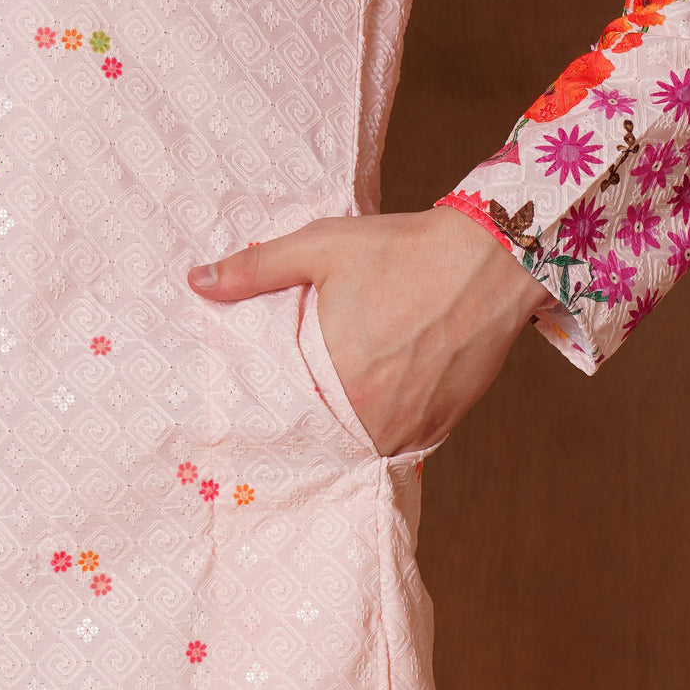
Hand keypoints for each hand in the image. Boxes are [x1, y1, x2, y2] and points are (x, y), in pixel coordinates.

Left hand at [186, 206, 547, 455]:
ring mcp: (413, 426)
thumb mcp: (323, 245)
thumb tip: (197, 282)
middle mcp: (374, 415)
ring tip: (336, 403)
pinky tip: (379, 398)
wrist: (492, 257)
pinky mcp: (443, 425)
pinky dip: (384, 427)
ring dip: (346, 429)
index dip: (271, 410)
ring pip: (360, 444)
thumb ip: (256, 268)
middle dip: (308, 421)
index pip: (284, 415)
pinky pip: (399, 443)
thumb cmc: (403, 249)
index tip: (258, 407)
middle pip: (322, 435)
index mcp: (337, 377)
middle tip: (298, 401)